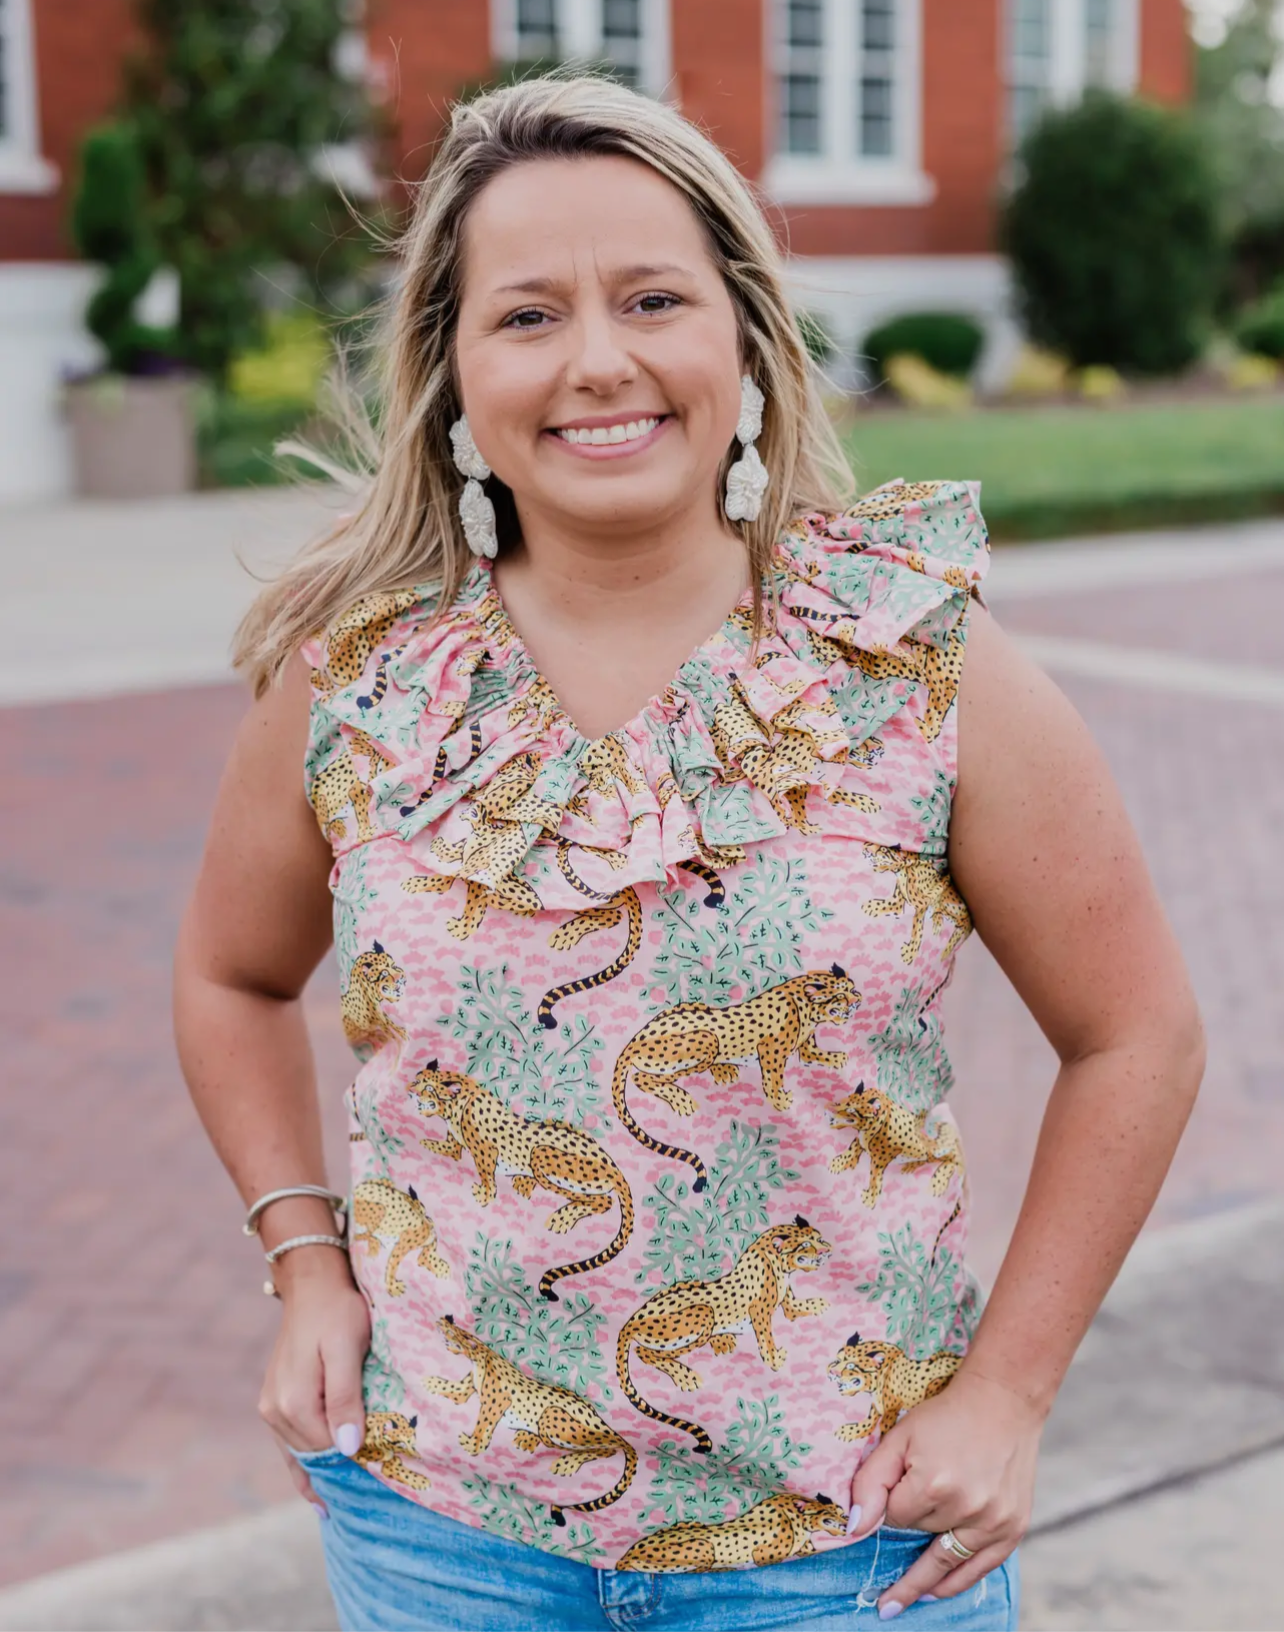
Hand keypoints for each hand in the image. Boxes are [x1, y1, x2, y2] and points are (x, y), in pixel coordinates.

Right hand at [258, 1248, 370, 1517]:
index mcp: (293, 1404)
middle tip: (371, 1510)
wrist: (312, 1284)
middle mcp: (275, 1413)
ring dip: (323, 1478)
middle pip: (313, 1460)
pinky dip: (306, 1467)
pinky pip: (292, 1445)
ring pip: (300, 1456)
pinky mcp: (274, 1402)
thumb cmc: (337, 1311)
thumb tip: (346, 1448)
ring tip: (349, 1509)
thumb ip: (345, 1397)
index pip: (328, 1454)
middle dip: (340, 1480)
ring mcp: (270, 1409)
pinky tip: (318, 1492)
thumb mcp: (347, 1348)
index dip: (356, 1469)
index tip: (383, 1487)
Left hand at [846, 1369, 1042, 1618]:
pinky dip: (957, 1582)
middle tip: (885, 1580)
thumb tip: (854, 1529)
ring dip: (923, 1582)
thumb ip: (871, 1482)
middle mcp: (967, 1509)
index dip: (893, 1506)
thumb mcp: (900, 1437)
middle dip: (912, 1529)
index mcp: (934, 1484)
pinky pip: (981, 1569)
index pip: (897, 1519)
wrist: (1003, 1403)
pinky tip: (937, 1591)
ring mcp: (994, 1522)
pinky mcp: (1014, 1529)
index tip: (900, 1490)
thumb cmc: (946, 1417)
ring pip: (947, 1561)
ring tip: (899, 1602)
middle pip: (922, 1540)